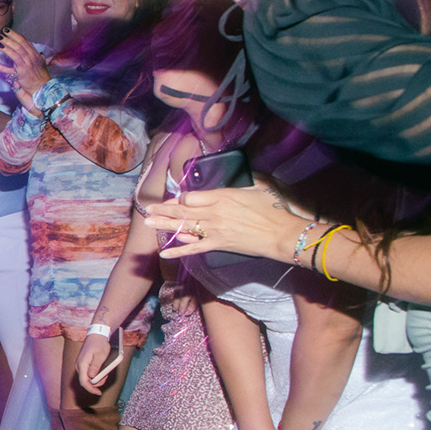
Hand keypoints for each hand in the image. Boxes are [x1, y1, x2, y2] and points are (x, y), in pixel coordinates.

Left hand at [0, 32, 48, 113]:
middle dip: (11, 36)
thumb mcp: (41, 66)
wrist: (43, 88)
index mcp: (35, 55)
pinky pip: (12, 62)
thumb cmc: (41, 78)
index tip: (8, 31)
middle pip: (21, 43)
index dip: (16, 36)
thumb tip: (40, 53)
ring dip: (7, 44)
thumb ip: (39, 59)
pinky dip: (4, 58)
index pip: (25, 42)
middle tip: (2, 31)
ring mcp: (28, 63)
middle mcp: (32, 57)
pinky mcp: (22, 70)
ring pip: (16, 50)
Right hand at [74, 334, 121, 396]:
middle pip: (86, 382)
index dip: (91, 389)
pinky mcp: (83, 364)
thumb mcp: (100, 355)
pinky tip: (101, 371)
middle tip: (106, 377)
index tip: (98, 393)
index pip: (84, 382)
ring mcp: (80, 365)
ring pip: (87, 378)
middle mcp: (79, 366)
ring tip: (105, 373)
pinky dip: (95, 375)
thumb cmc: (99, 344)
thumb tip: (92, 377)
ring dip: (96, 379)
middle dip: (96, 383)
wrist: (96, 335)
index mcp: (82, 364)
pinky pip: (88, 374)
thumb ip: (95, 367)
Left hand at [141, 183, 315, 263]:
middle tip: (148, 208)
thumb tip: (239, 176)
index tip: (174, 198)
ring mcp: (214, 229)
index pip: (192, 196)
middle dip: (164, 209)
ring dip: (164, 225)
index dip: (180, 198)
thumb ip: (242, 184)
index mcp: (223, 196)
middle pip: (183, 210)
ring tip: (148, 223)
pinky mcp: (218, 244)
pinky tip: (164, 253)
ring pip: (184, 226)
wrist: (282, 234)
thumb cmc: (274, 210)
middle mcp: (214, 212)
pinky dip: (178, 251)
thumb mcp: (259, 189)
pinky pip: (194, 249)